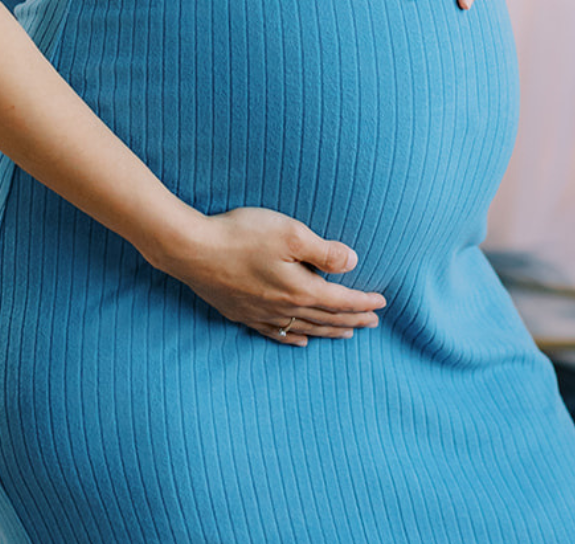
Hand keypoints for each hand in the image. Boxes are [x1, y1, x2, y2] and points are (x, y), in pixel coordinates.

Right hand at [161, 208, 386, 345]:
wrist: (193, 250)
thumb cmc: (241, 235)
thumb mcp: (290, 233)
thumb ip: (324, 251)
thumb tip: (353, 263)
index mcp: (300, 290)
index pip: (341, 301)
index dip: (363, 302)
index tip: (381, 304)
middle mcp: (284, 308)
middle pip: (327, 318)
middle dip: (353, 319)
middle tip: (373, 322)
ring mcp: (262, 314)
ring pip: (305, 328)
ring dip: (329, 331)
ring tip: (347, 332)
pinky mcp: (242, 313)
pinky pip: (276, 333)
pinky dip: (294, 337)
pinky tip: (299, 340)